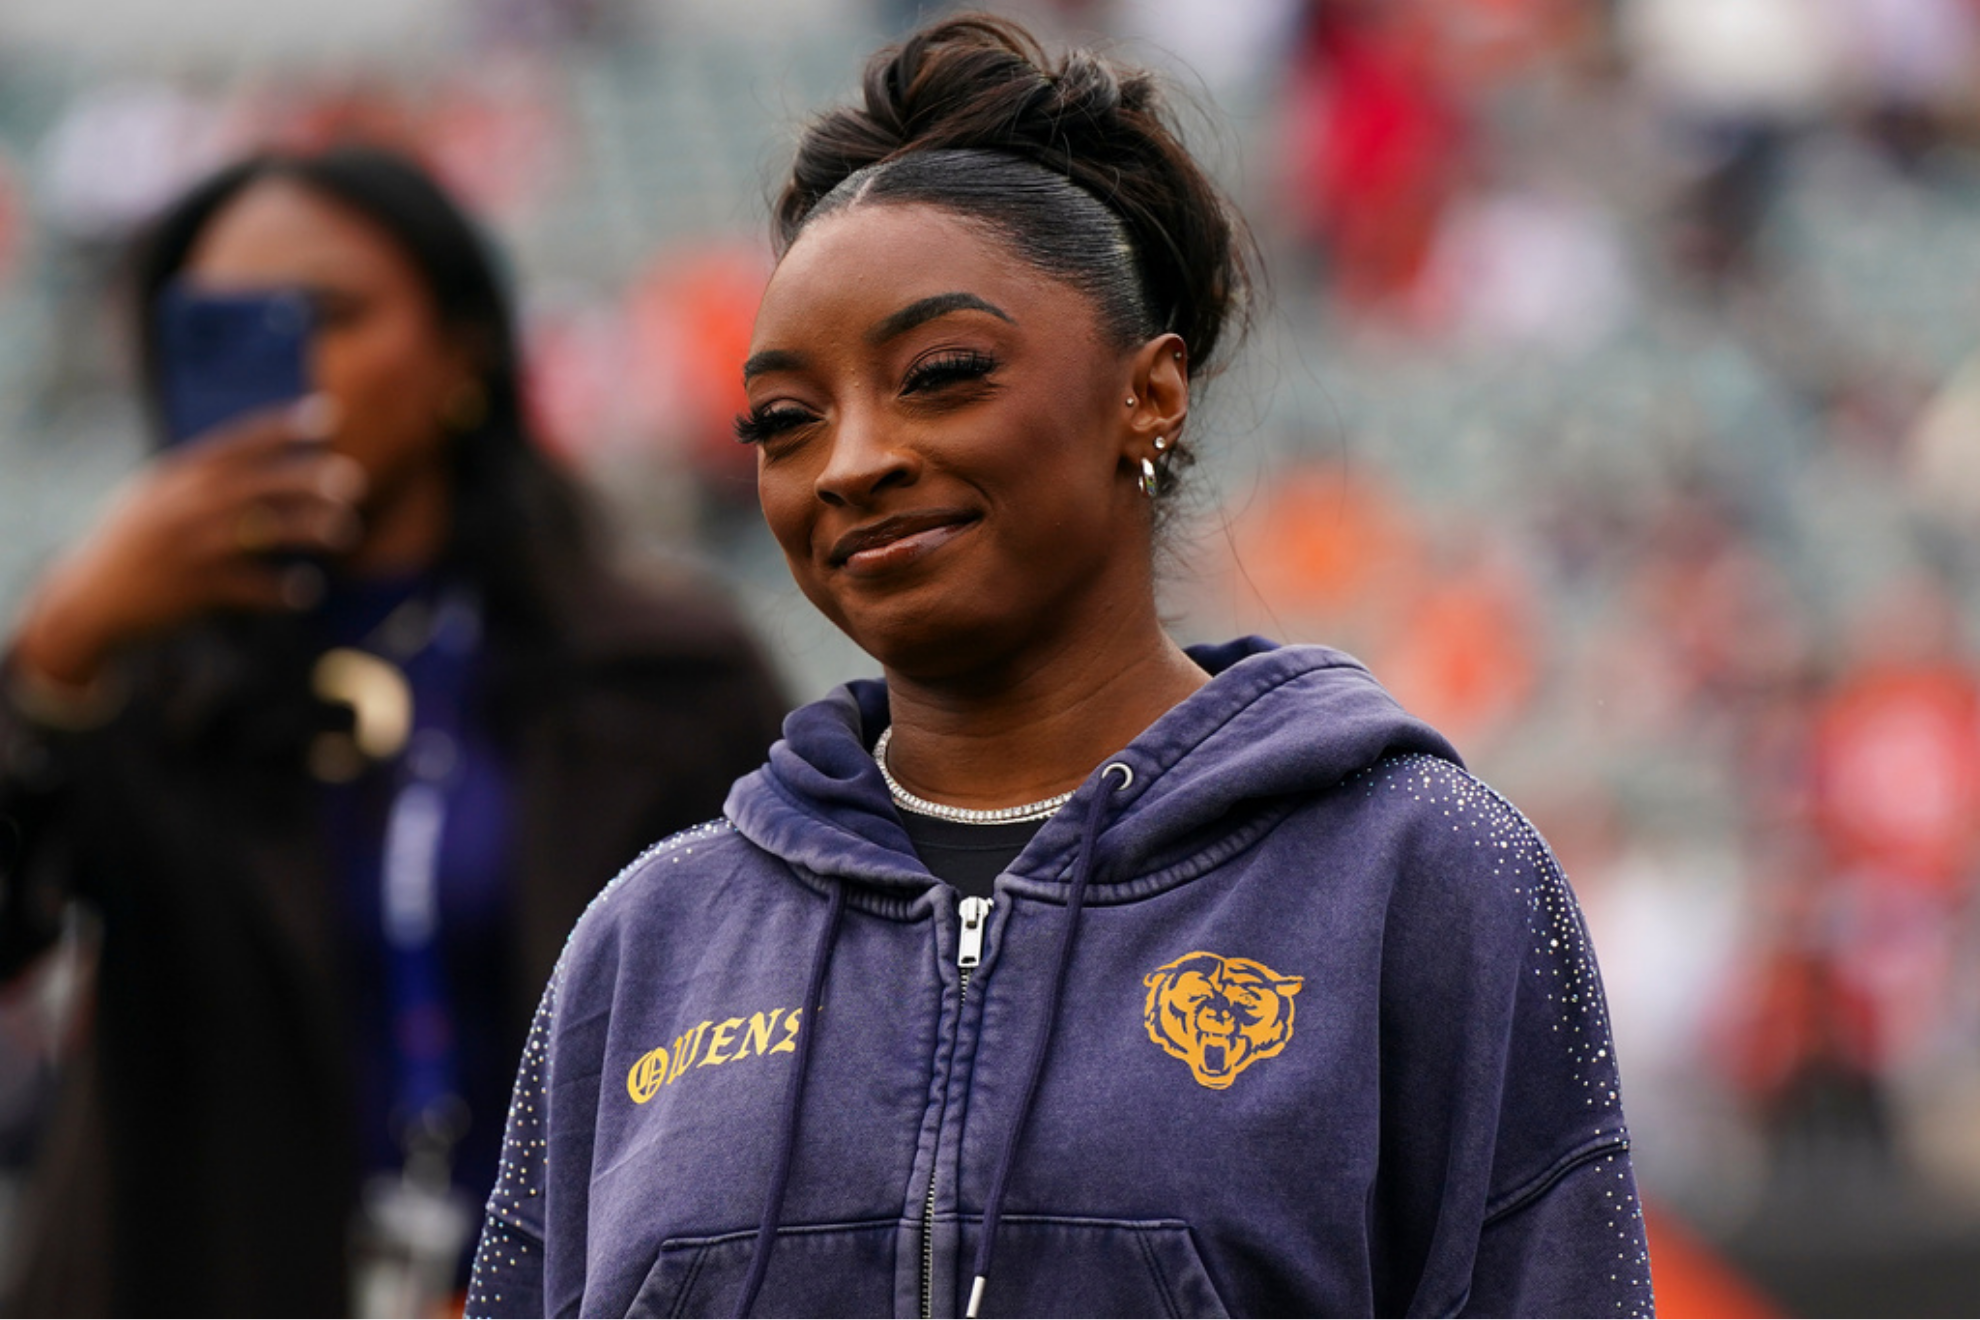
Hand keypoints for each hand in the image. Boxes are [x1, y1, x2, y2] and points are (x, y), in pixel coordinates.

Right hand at [10, 398, 366, 689]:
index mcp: (176, 476)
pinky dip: (278, 589)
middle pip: (254, 483)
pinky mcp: (189, 588)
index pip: (236, 442)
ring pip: (257, 531)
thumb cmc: (130, 544)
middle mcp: (181, 506)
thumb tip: (254, 455)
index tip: (328, 414)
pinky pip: (246, 586)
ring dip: (305, 529)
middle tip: (353, 479)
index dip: (282, 426)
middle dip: (305, 478)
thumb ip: (200, 477)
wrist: (84, 600)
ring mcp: (185, 547)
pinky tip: (308, 591)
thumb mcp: (154, 497)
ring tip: (345, 530)